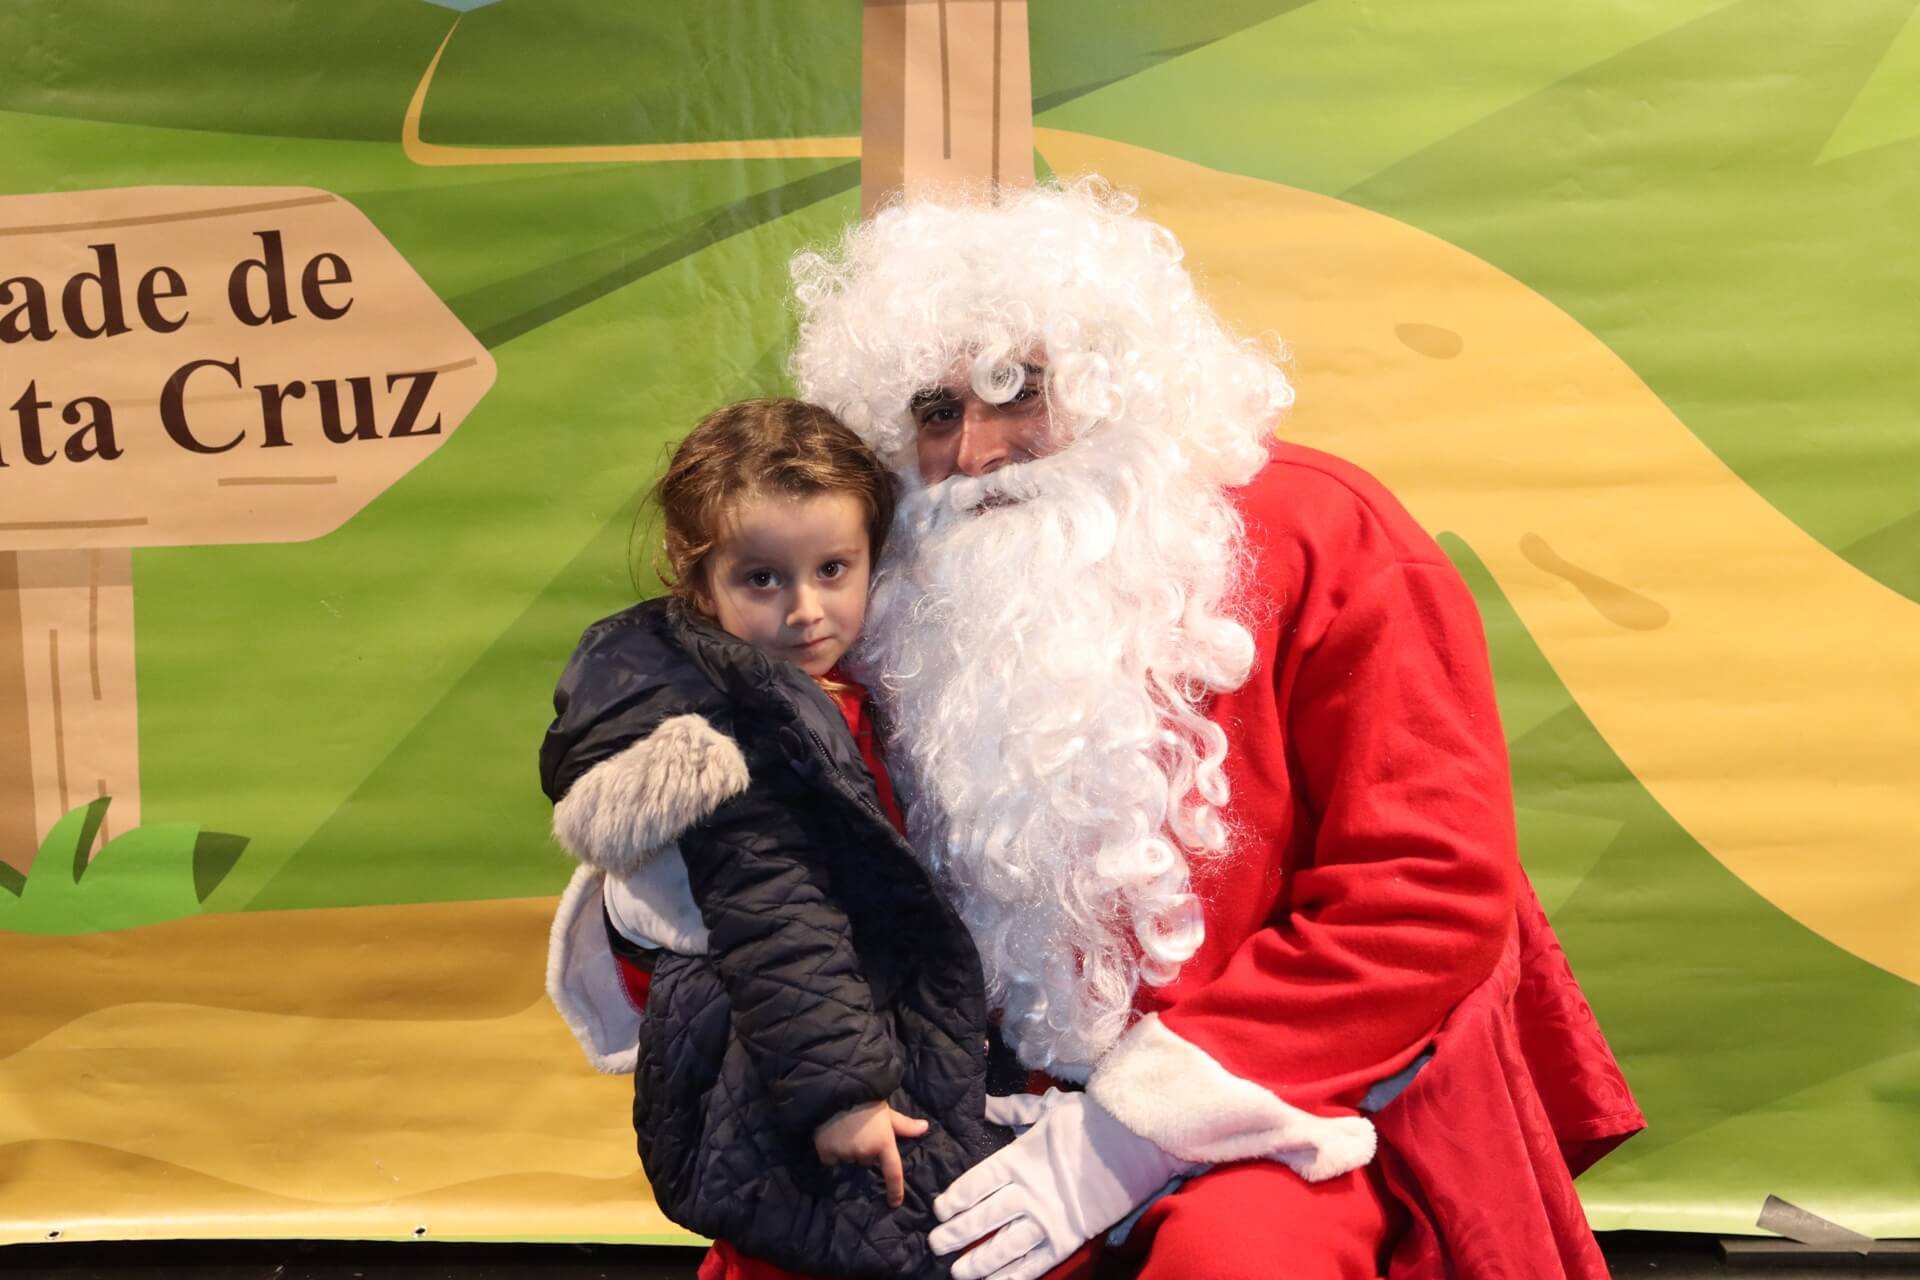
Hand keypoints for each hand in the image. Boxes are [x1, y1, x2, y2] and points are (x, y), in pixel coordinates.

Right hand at [814, 1100, 930, 1206]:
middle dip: (866, 1150)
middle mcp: (865, 1152)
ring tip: (845, 1129)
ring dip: (849, 1150)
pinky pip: (832, 1159)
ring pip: (849, 1160)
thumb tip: (925, 1128)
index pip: (893, 1173)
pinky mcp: (826, 1152)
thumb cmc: (866, 1099)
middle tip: (862, 1130)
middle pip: (867, 1160)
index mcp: (883, 1143)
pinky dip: (832, 1151)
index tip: (894, 1203)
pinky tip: (832, 1135)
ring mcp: (845, 1154)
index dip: (895, 1190)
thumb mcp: (887, 1112)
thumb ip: (904, 1125)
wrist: (836, 1089)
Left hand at [932, 1092, 1192, 1279]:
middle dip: (956, 1233)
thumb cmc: (1091, 1120)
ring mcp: (1048, 1218)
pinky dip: (1013, 1276)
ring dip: (978, 1262)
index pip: (974, 1184)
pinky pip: (1035, 1264)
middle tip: (936, 1244)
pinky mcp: (1069, 1238)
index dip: (954, 1199)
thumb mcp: (1048, 1108)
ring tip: (957, 1271)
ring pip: (1003, 1247)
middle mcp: (1027, 1192)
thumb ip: (1013, 1110)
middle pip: (982, 1218)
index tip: (939, 1210)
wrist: (1136, 1140)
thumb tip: (986, 1106)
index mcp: (1018, 1159)